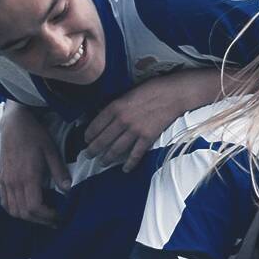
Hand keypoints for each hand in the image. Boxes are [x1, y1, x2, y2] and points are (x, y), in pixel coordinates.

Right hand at [0, 103, 68, 226]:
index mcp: (28, 176)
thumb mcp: (52, 151)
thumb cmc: (35, 136)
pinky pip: (4, 202)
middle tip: (54, 221)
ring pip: (13, 210)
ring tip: (42, 217)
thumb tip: (68, 190)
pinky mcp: (2, 179)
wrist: (14, 124)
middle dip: (41, 221)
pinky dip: (14, 211)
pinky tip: (25, 209)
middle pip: (24, 213)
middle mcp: (14, 182)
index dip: (47, 216)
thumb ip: (59, 172)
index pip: (34, 207)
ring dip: (28, 218)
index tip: (59, 216)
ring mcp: (6, 181)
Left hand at [84, 70, 223, 171]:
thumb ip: (115, 105)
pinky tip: (124, 169)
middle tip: (87, 156)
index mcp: (115, 107)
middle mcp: (122, 120)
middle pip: (102, 140)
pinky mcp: (147, 138)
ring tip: (102, 163)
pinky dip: (129, 163)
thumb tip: (103, 115)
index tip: (86, 140)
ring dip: (107, 158)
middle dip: (93, 150)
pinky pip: (135, 154)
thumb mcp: (127, 92)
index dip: (88, 135)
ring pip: (116, 149)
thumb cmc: (151, 89)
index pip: (95, 125)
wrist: (173, 94)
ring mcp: (135, 130)